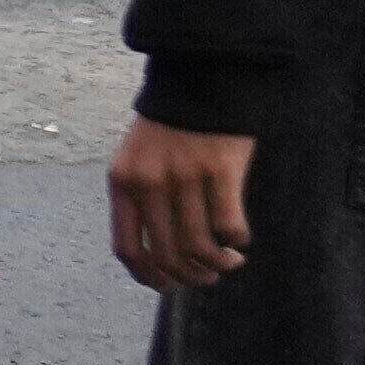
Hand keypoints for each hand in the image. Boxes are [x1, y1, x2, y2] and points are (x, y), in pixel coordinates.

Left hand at [108, 117, 255, 293]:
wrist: (200, 79)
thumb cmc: (171, 125)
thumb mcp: (139, 159)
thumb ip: (141, 198)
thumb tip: (159, 255)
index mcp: (123, 182)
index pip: (127, 248)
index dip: (148, 276)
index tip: (168, 285)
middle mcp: (149, 182)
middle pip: (167, 254)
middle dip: (190, 276)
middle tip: (208, 277)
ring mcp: (184, 176)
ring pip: (199, 246)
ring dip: (218, 264)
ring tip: (230, 262)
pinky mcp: (221, 169)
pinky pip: (228, 224)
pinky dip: (237, 241)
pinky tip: (241, 239)